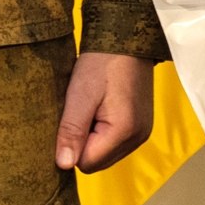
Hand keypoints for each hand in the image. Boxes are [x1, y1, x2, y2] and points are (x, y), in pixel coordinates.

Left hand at [55, 52, 154, 171]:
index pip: (86, 163)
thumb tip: (63, 165)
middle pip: (97, 162)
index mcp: (124, 132)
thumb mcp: (80, 95)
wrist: (126, 38)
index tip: (72, 117)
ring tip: (92, 107)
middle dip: (83, 142)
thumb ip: (71, 131)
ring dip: (93, 137)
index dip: (72, 144)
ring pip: (105, 153)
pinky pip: (115, 143)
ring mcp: (142, 133)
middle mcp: (138, 138)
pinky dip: (103, 131)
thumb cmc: (101, 62)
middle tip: (82, 110)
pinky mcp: (141, 126)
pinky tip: (101, 108)